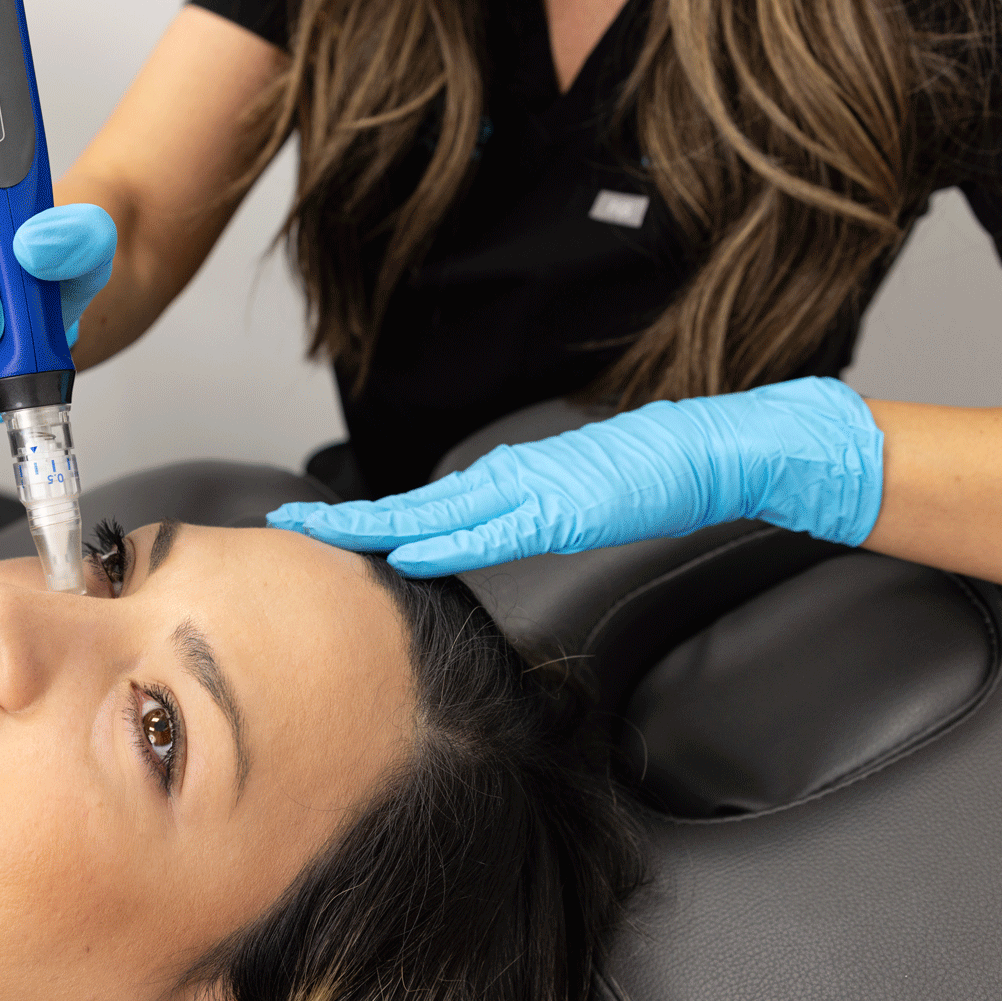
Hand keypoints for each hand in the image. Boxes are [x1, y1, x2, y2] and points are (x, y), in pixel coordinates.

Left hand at [267, 377, 884, 575]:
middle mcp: (511, 480)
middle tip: (289, 522)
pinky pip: (489, 532)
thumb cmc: (657, 472)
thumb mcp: (581, 498)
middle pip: (413, 506)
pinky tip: (406, 552)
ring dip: (375, 527)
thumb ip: (534, 513)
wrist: (713, 448)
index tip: (322, 522)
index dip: (370, 515)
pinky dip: (441, 543)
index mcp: (513, 480)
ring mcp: (534, 492)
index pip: (427, 506)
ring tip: (322, 533)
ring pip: (436, 515)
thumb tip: (498, 530)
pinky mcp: (561, 509)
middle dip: (348, 517)